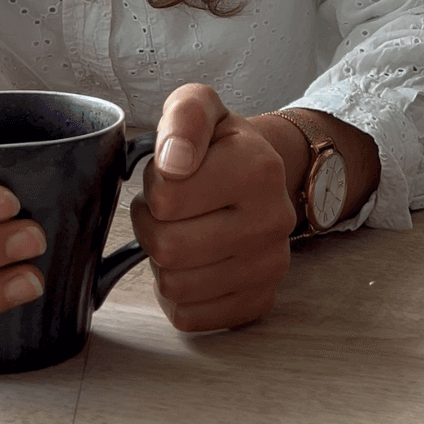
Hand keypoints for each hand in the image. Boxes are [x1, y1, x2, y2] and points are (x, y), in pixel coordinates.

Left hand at [130, 84, 297, 333]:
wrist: (261, 172)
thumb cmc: (219, 142)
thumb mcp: (199, 106)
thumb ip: (185, 118)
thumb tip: (173, 163)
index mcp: (259, 168)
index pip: (166, 197)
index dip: (154, 184)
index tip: (171, 174)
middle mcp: (273, 220)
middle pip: (168, 248)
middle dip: (150, 225)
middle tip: (165, 208)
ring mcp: (271, 266)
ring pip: (175, 287)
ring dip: (161, 260)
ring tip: (179, 231)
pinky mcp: (260, 300)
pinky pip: (189, 317)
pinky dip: (176, 294)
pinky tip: (190, 263)